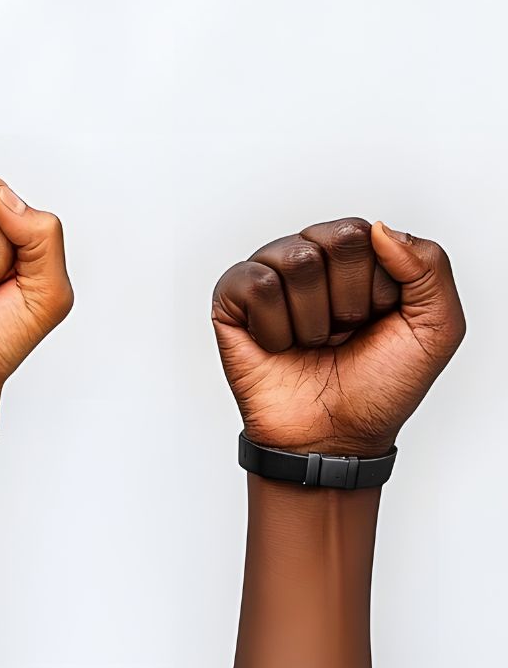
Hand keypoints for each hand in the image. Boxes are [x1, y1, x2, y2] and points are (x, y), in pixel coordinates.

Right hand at [213, 219, 462, 456]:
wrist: (332, 438)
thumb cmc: (379, 387)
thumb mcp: (437, 329)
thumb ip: (430, 267)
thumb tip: (379, 229)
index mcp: (358, 258)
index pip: (368, 234)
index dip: (378, 287)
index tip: (375, 323)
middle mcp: (312, 259)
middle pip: (335, 239)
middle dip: (348, 299)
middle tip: (342, 333)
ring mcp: (268, 277)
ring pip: (295, 260)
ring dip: (312, 319)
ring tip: (310, 343)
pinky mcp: (230, 301)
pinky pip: (255, 284)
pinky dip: (275, 326)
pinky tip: (278, 345)